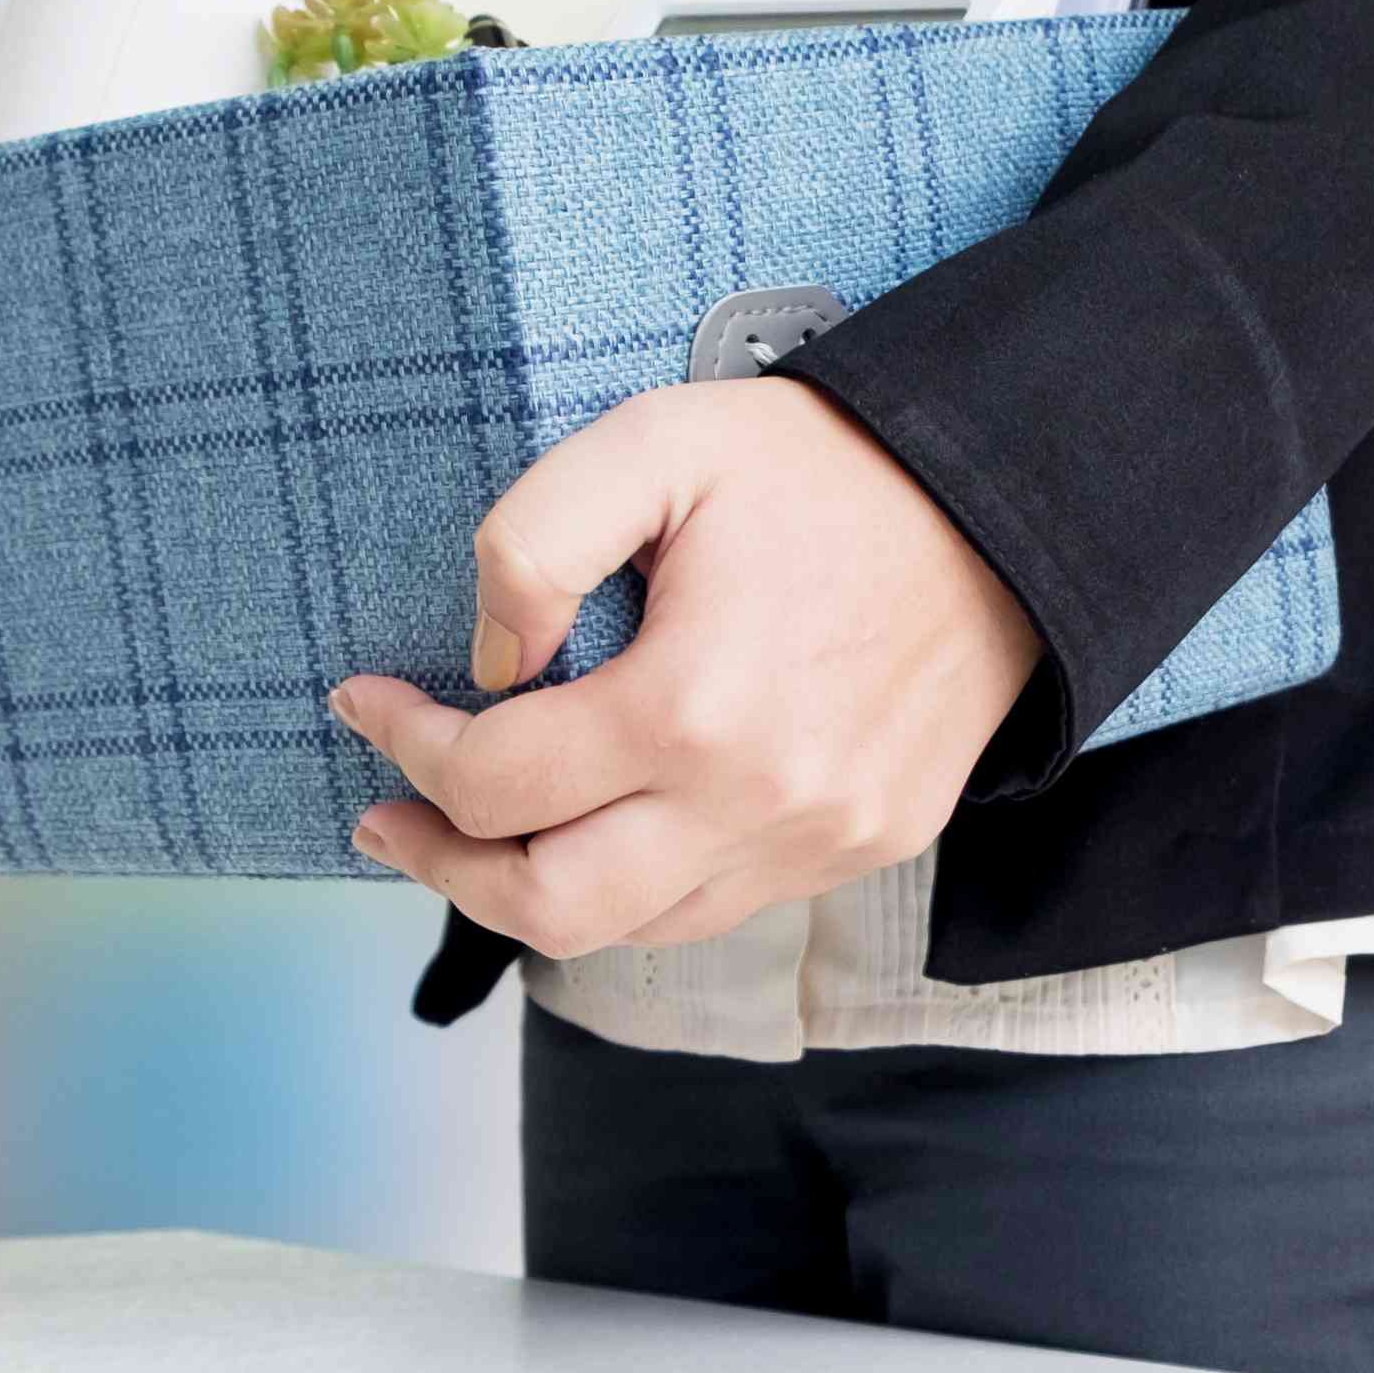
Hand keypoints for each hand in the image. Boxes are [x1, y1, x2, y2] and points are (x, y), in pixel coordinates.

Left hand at [324, 381, 1039, 958]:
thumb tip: (492, 663)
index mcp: (691, 705)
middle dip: (443, 864)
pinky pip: (714, 908)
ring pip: (628, 929)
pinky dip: (635, 883)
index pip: (493, 780)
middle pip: (546, 905)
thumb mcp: (656, 443)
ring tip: (479, 832)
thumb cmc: (823, 470)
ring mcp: (814, 841)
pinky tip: (604, 823)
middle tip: (390, 815)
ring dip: (531, 888)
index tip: (368, 698)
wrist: (1005, 512)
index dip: (403, 743)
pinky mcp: (857, 850)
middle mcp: (754, 801)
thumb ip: (535, 540)